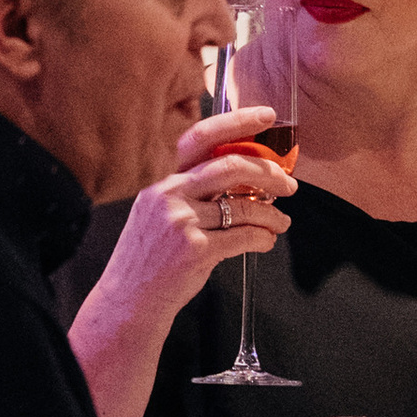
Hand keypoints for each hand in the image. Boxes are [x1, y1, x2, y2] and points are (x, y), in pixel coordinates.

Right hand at [90, 108, 295, 334]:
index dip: (237, 122)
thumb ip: (191, 192)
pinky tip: (267, 240)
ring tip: (280, 222)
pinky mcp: (196, 251)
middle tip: (288, 184)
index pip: (201, 138)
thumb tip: (242, 176)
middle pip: (230, 166)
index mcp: (163, 182)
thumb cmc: (149, 259)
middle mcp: (169, 195)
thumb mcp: (159, 214)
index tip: (266, 116)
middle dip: (269, 172)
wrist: (128, 300)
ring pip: (244, 206)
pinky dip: (263, 238)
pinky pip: (244, 236)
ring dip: (271, 214)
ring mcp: (182, 222)